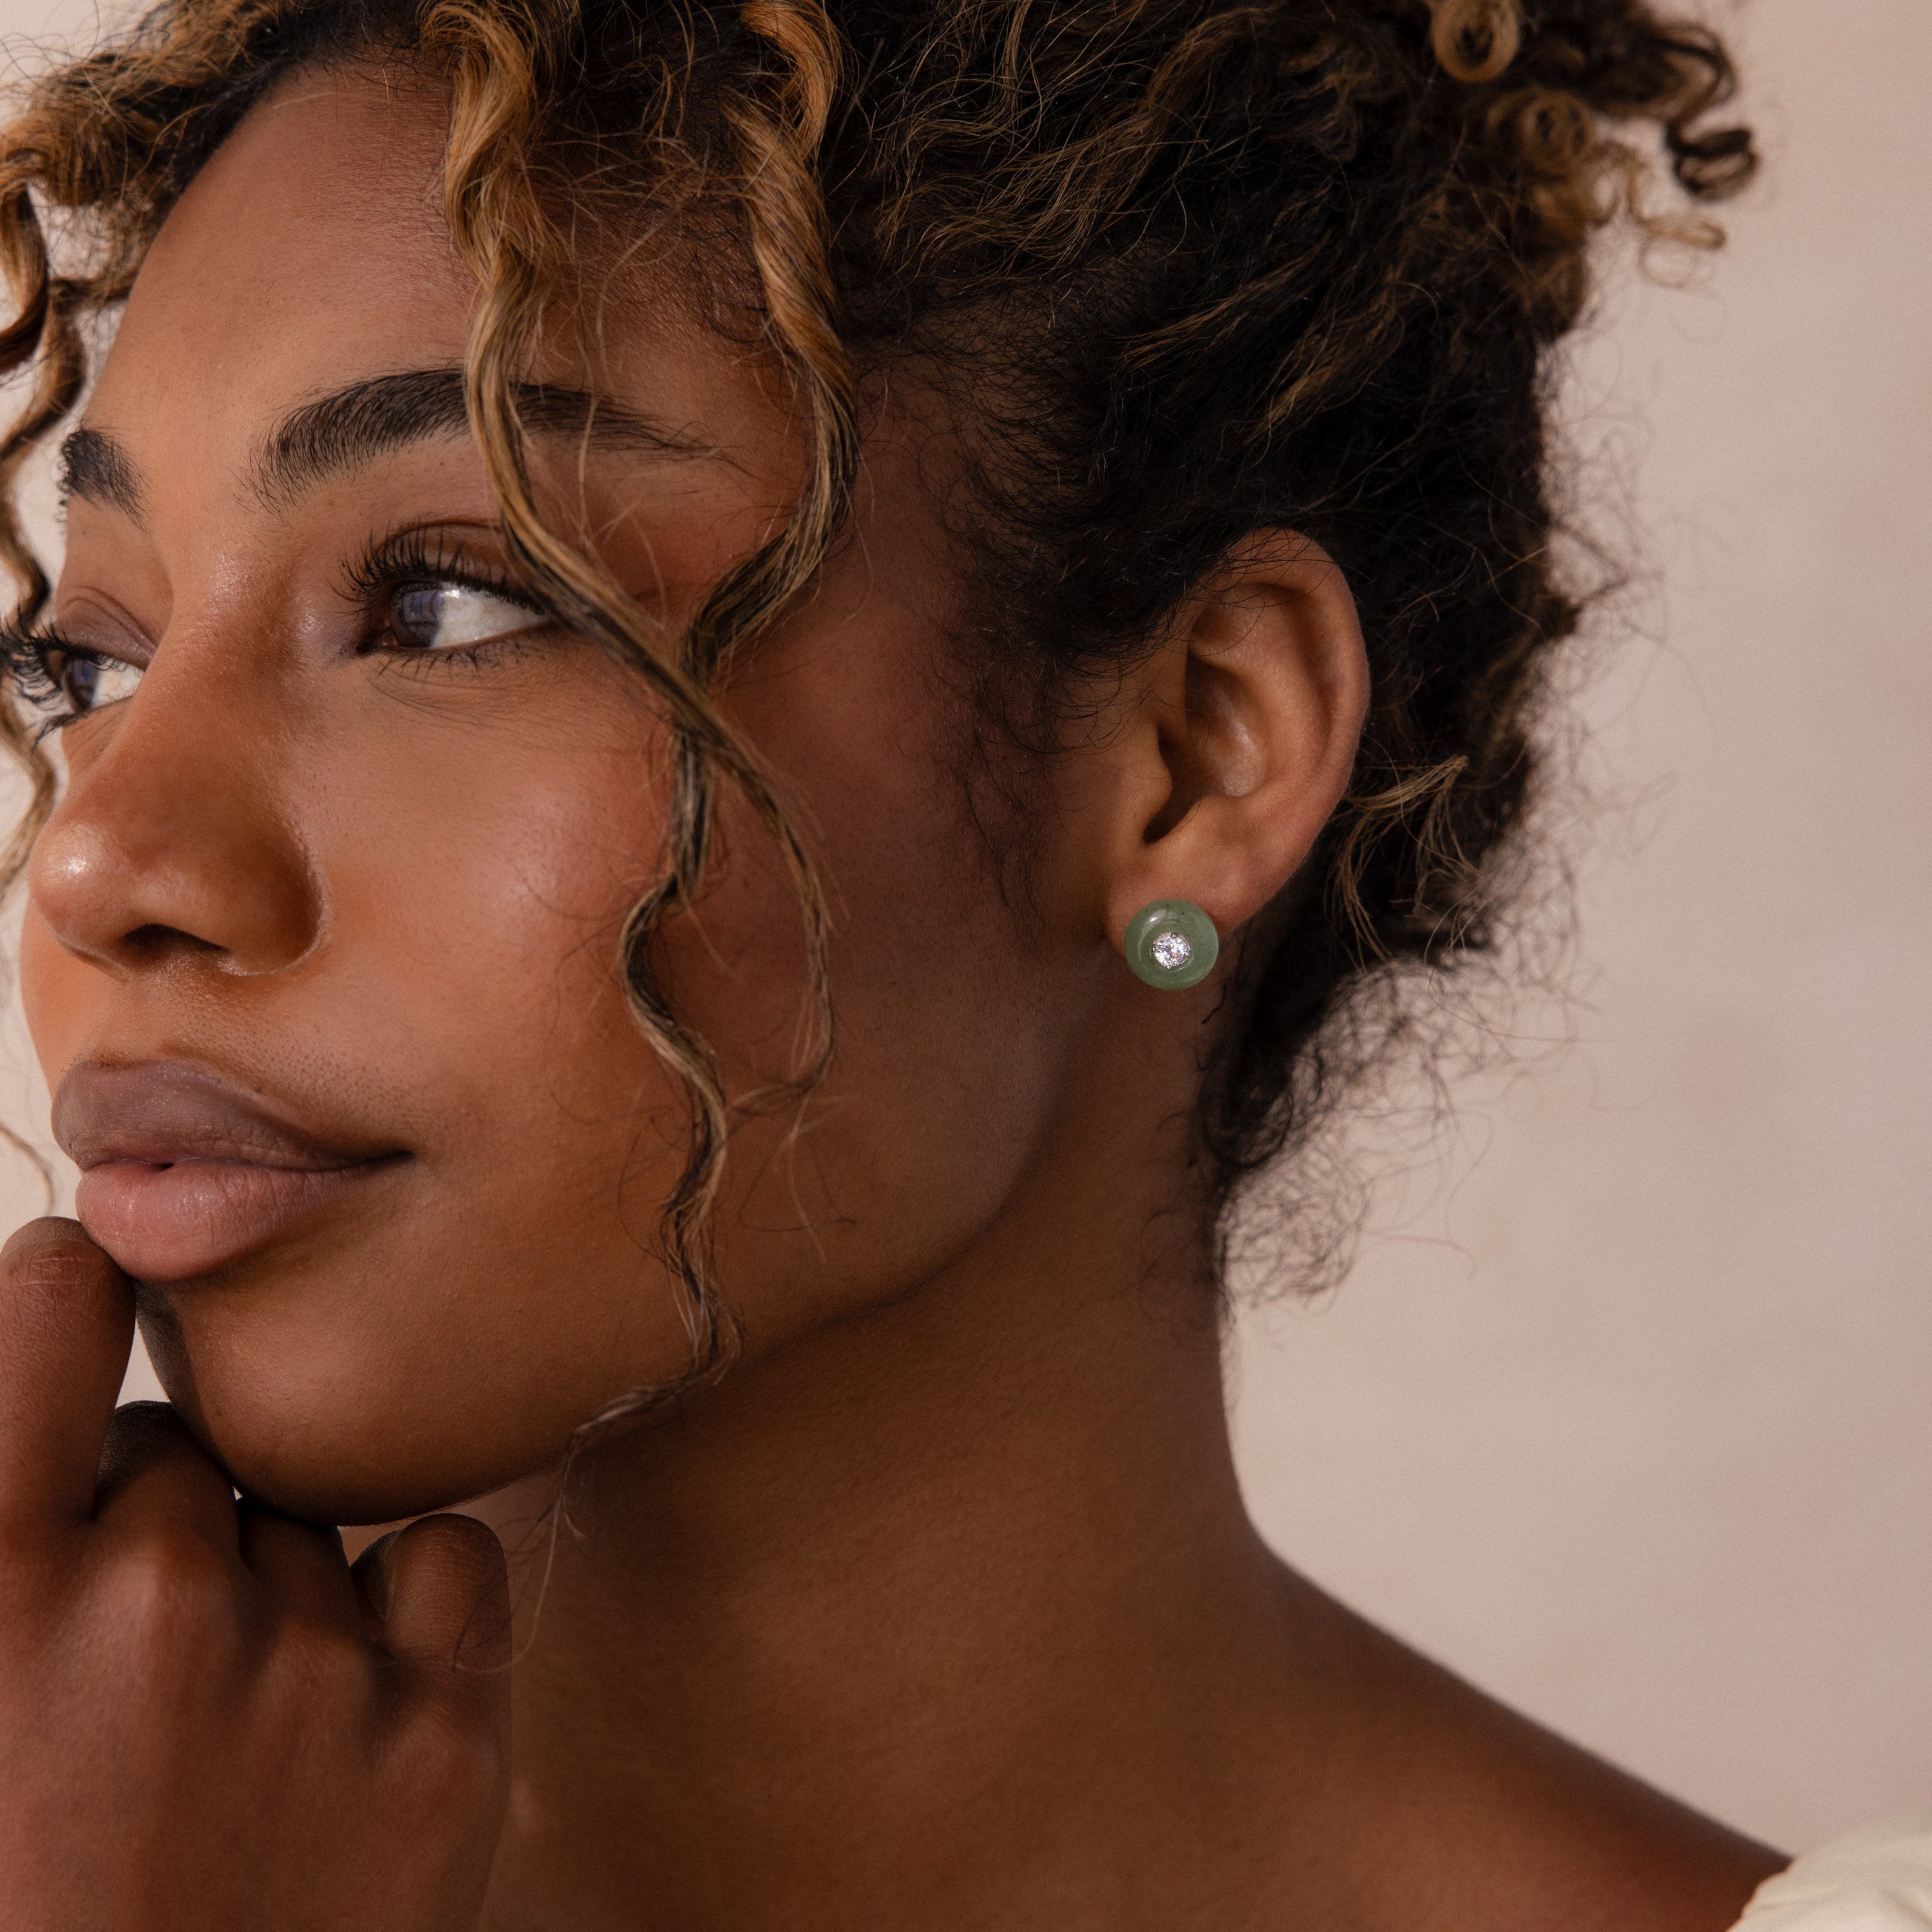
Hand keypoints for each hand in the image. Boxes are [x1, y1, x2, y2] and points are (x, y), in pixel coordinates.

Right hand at [0, 1218, 509, 1928]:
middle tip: (115, 1670)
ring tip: (205, 1748)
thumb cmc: (19, 1899)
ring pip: (306, 1516)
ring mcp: (311, 1670)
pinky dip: (403, 1609)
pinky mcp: (446, 1743)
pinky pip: (443, 1560)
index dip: (68, 1298)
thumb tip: (49, 1437)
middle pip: (185, 1441)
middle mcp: (152, 1599)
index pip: (50, 1296)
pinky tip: (338, 1713)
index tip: (75, 1320)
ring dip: (264, 1591)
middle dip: (150, 1518)